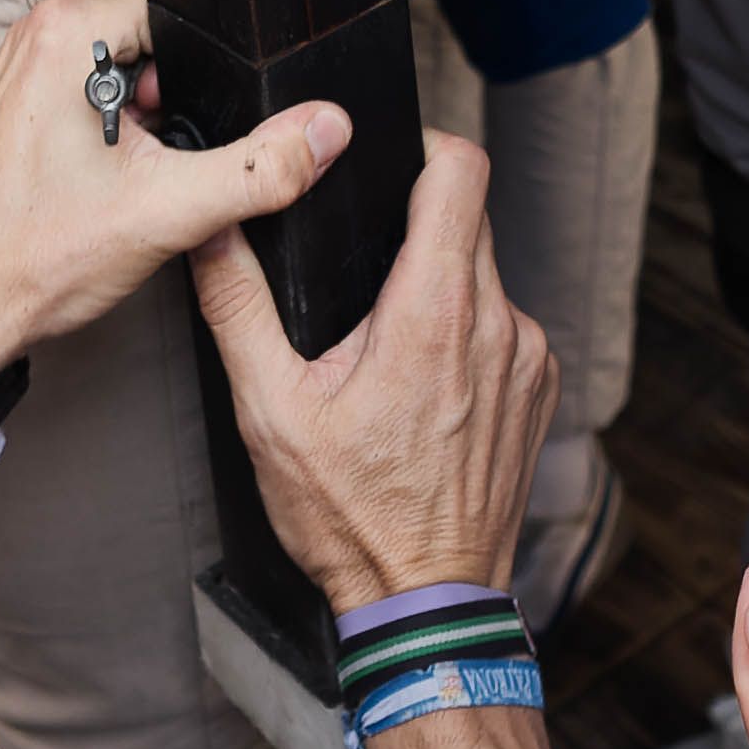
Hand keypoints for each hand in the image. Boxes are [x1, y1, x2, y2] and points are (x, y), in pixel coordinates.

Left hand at [0, 0, 352, 364]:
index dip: (215, 49)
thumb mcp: (168, 211)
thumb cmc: (36, 258)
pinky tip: (127, 170)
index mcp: (63, 34)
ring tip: (150, 160)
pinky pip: (95, 83)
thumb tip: (325, 131)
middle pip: (151, 22)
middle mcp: (35, 35)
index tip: (227, 98)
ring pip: (126, 56)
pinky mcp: (23, 103)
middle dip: (185, 76)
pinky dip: (125, 117)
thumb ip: (259, 169)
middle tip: (180, 141)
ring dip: (156, 101)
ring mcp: (22, 67)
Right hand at [189, 128, 556, 608]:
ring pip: (485, 274)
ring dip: (439, 289)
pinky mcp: (539, 389)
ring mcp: (528, 358)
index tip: (386, 161)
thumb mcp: (270, 410)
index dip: (422, 146)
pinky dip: (466, 336)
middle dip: (413, 229)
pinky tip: (423, 388)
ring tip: (385, 347)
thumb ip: (237, 304)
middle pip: (467, 219)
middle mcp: (497, 323)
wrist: (424, 601)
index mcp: (434, 311)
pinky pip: (503, 326)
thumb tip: (209, 230)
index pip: (460, 170)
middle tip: (360, 276)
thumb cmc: (351, 516)